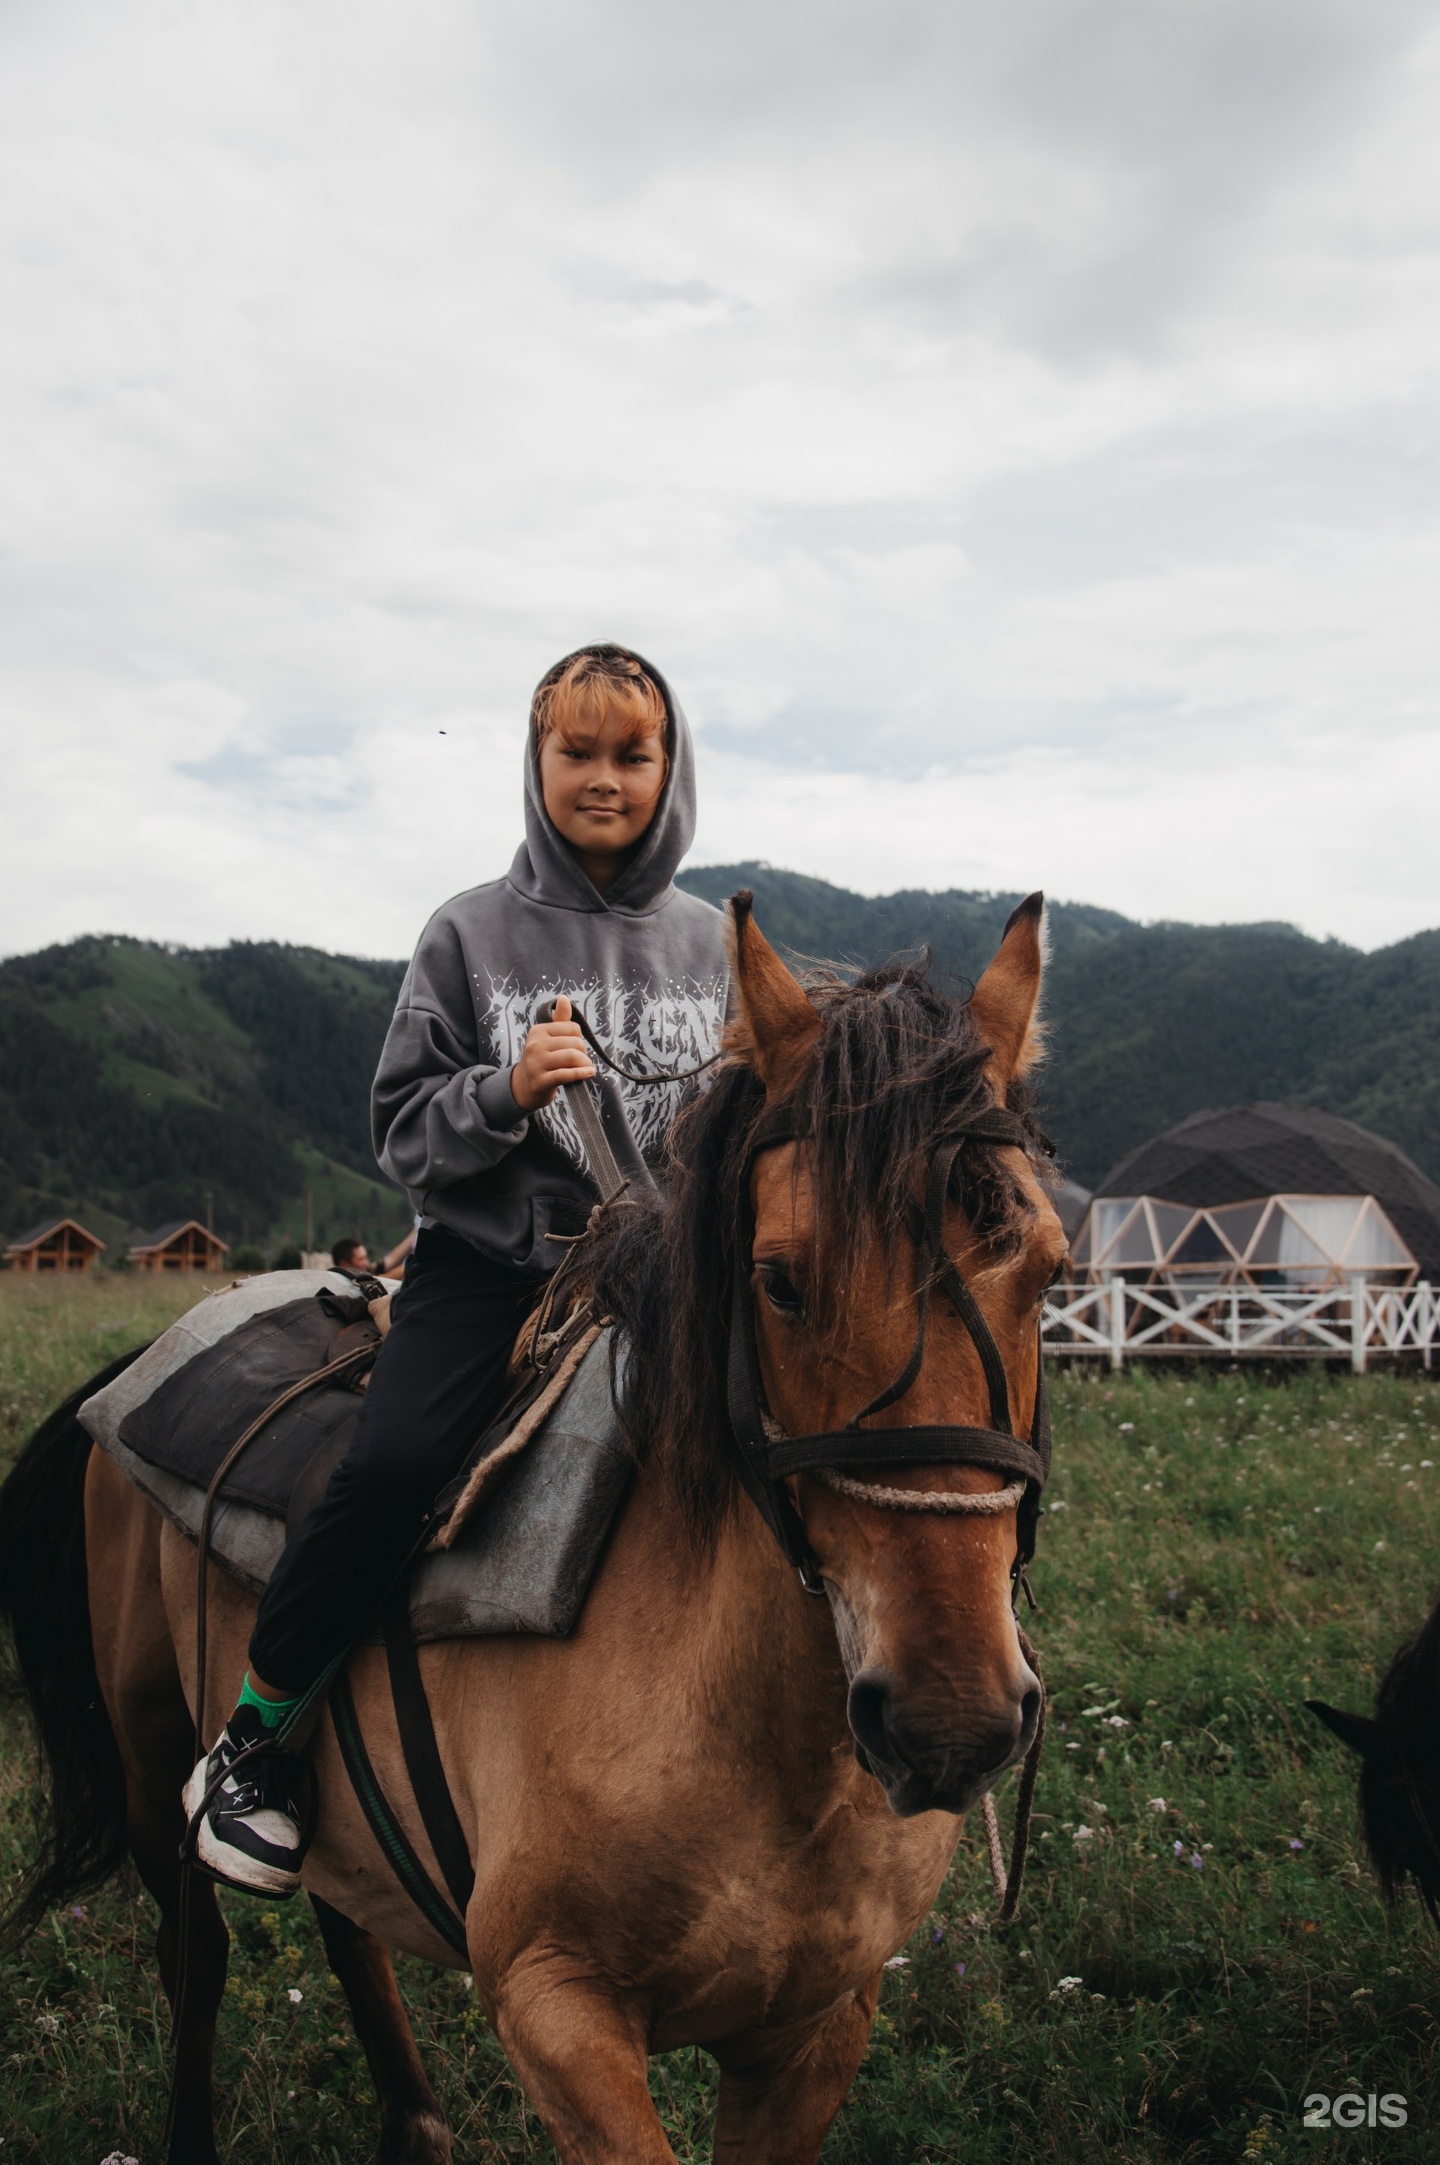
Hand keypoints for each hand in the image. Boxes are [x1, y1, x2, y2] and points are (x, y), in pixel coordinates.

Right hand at [509, 994, 595, 1111]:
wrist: (524, 1086)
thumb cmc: (542, 1058)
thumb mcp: (548, 1038)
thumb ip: (559, 1019)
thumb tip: (564, 997)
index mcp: (538, 1030)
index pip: (573, 1028)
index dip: (579, 1038)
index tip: (575, 1048)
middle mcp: (535, 1045)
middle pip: (575, 1043)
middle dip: (583, 1052)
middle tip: (581, 1060)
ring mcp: (536, 1064)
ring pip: (572, 1057)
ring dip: (585, 1064)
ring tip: (585, 1068)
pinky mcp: (541, 1081)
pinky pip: (566, 1075)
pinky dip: (582, 1074)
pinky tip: (590, 1073)